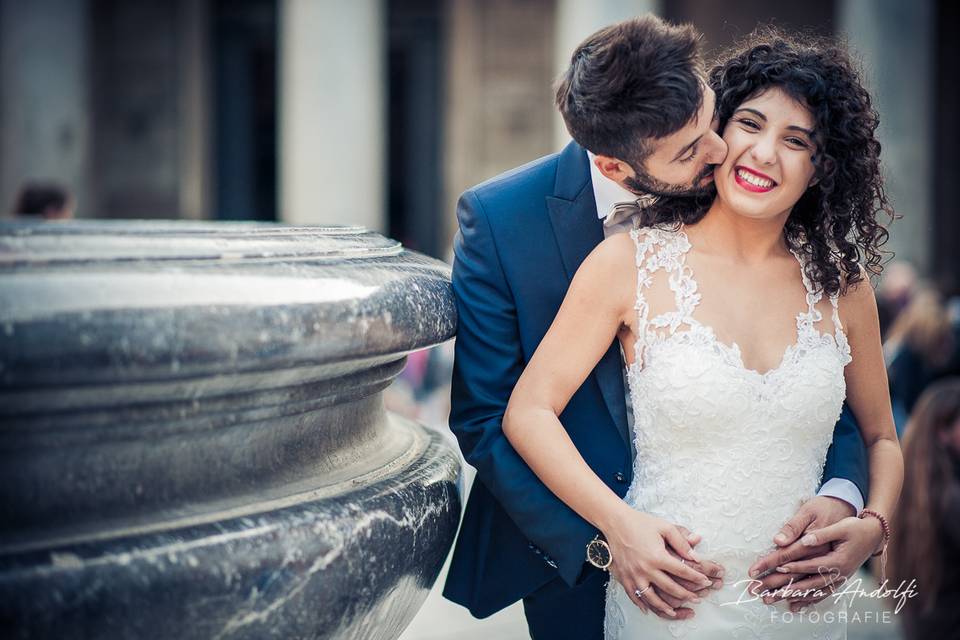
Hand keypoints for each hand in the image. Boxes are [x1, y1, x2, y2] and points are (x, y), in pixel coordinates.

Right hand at [605, 513, 714, 617]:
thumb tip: (695, 557)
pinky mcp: (624, 578)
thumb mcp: (664, 527)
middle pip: (670, 588)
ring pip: (652, 599)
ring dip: (666, 607)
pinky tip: (650, 610)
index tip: (706, 581)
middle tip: (697, 598)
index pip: (682, 572)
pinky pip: (634, 597)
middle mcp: (646, 569)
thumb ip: (681, 542)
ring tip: (676, 611)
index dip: (696, 577)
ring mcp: (634, 575)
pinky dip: (643, 605)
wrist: (615, 522)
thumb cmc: (640, 523)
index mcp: (657, 556)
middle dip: (687, 595)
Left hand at [762, 516, 882, 610]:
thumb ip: (822, 535)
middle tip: (773, 591)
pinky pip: (823, 593)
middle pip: (812, 584)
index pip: (813, 566)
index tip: (780, 567)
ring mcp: (840, 579)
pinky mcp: (839, 580)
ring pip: (816, 592)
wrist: (874, 535)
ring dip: (797, 598)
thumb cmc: (856, 528)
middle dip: (790, 589)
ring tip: (778, 600)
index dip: (796, 567)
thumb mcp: (840, 527)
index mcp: (839, 561)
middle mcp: (840, 574)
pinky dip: (810, 600)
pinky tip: (796, 605)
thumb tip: (805, 540)